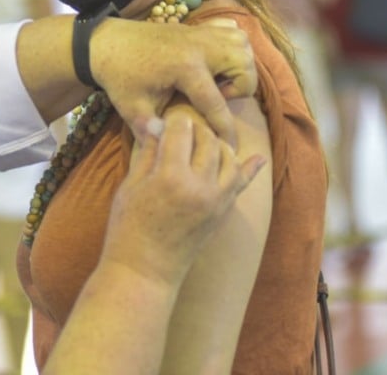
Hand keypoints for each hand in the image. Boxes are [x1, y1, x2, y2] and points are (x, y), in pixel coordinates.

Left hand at [90, 17, 255, 147]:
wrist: (105, 42)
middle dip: (239, 88)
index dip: (226, 129)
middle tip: (214, 95)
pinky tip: (215, 61)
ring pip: (243, 45)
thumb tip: (166, 149)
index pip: (217, 103)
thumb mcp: (131, 107)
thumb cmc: (118, 75)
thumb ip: (149, 129)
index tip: (231, 147)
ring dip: (239, 65)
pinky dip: (231, 45)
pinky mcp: (197, 27)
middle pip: (244, 66)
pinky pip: (230, 30)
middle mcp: (199, 47)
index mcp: (185, 68)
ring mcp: (200, 33)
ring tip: (217, 79)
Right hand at [99, 118, 265, 284]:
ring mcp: (216, 200)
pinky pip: (241, 184)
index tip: (166, 116)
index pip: (181, 130)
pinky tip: (258, 157)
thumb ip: (148, 153)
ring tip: (201, 141)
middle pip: (207, 139)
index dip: (173, 119)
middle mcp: (200, 186)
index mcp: (171, 176)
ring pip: (227, 156)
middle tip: (182, 127)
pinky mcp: (223, 212)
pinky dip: (250, 169)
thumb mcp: (131, 186)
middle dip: (195, 128)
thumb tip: (156, 123)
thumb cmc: (128, 228)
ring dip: (216, 143)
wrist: (145, 270)